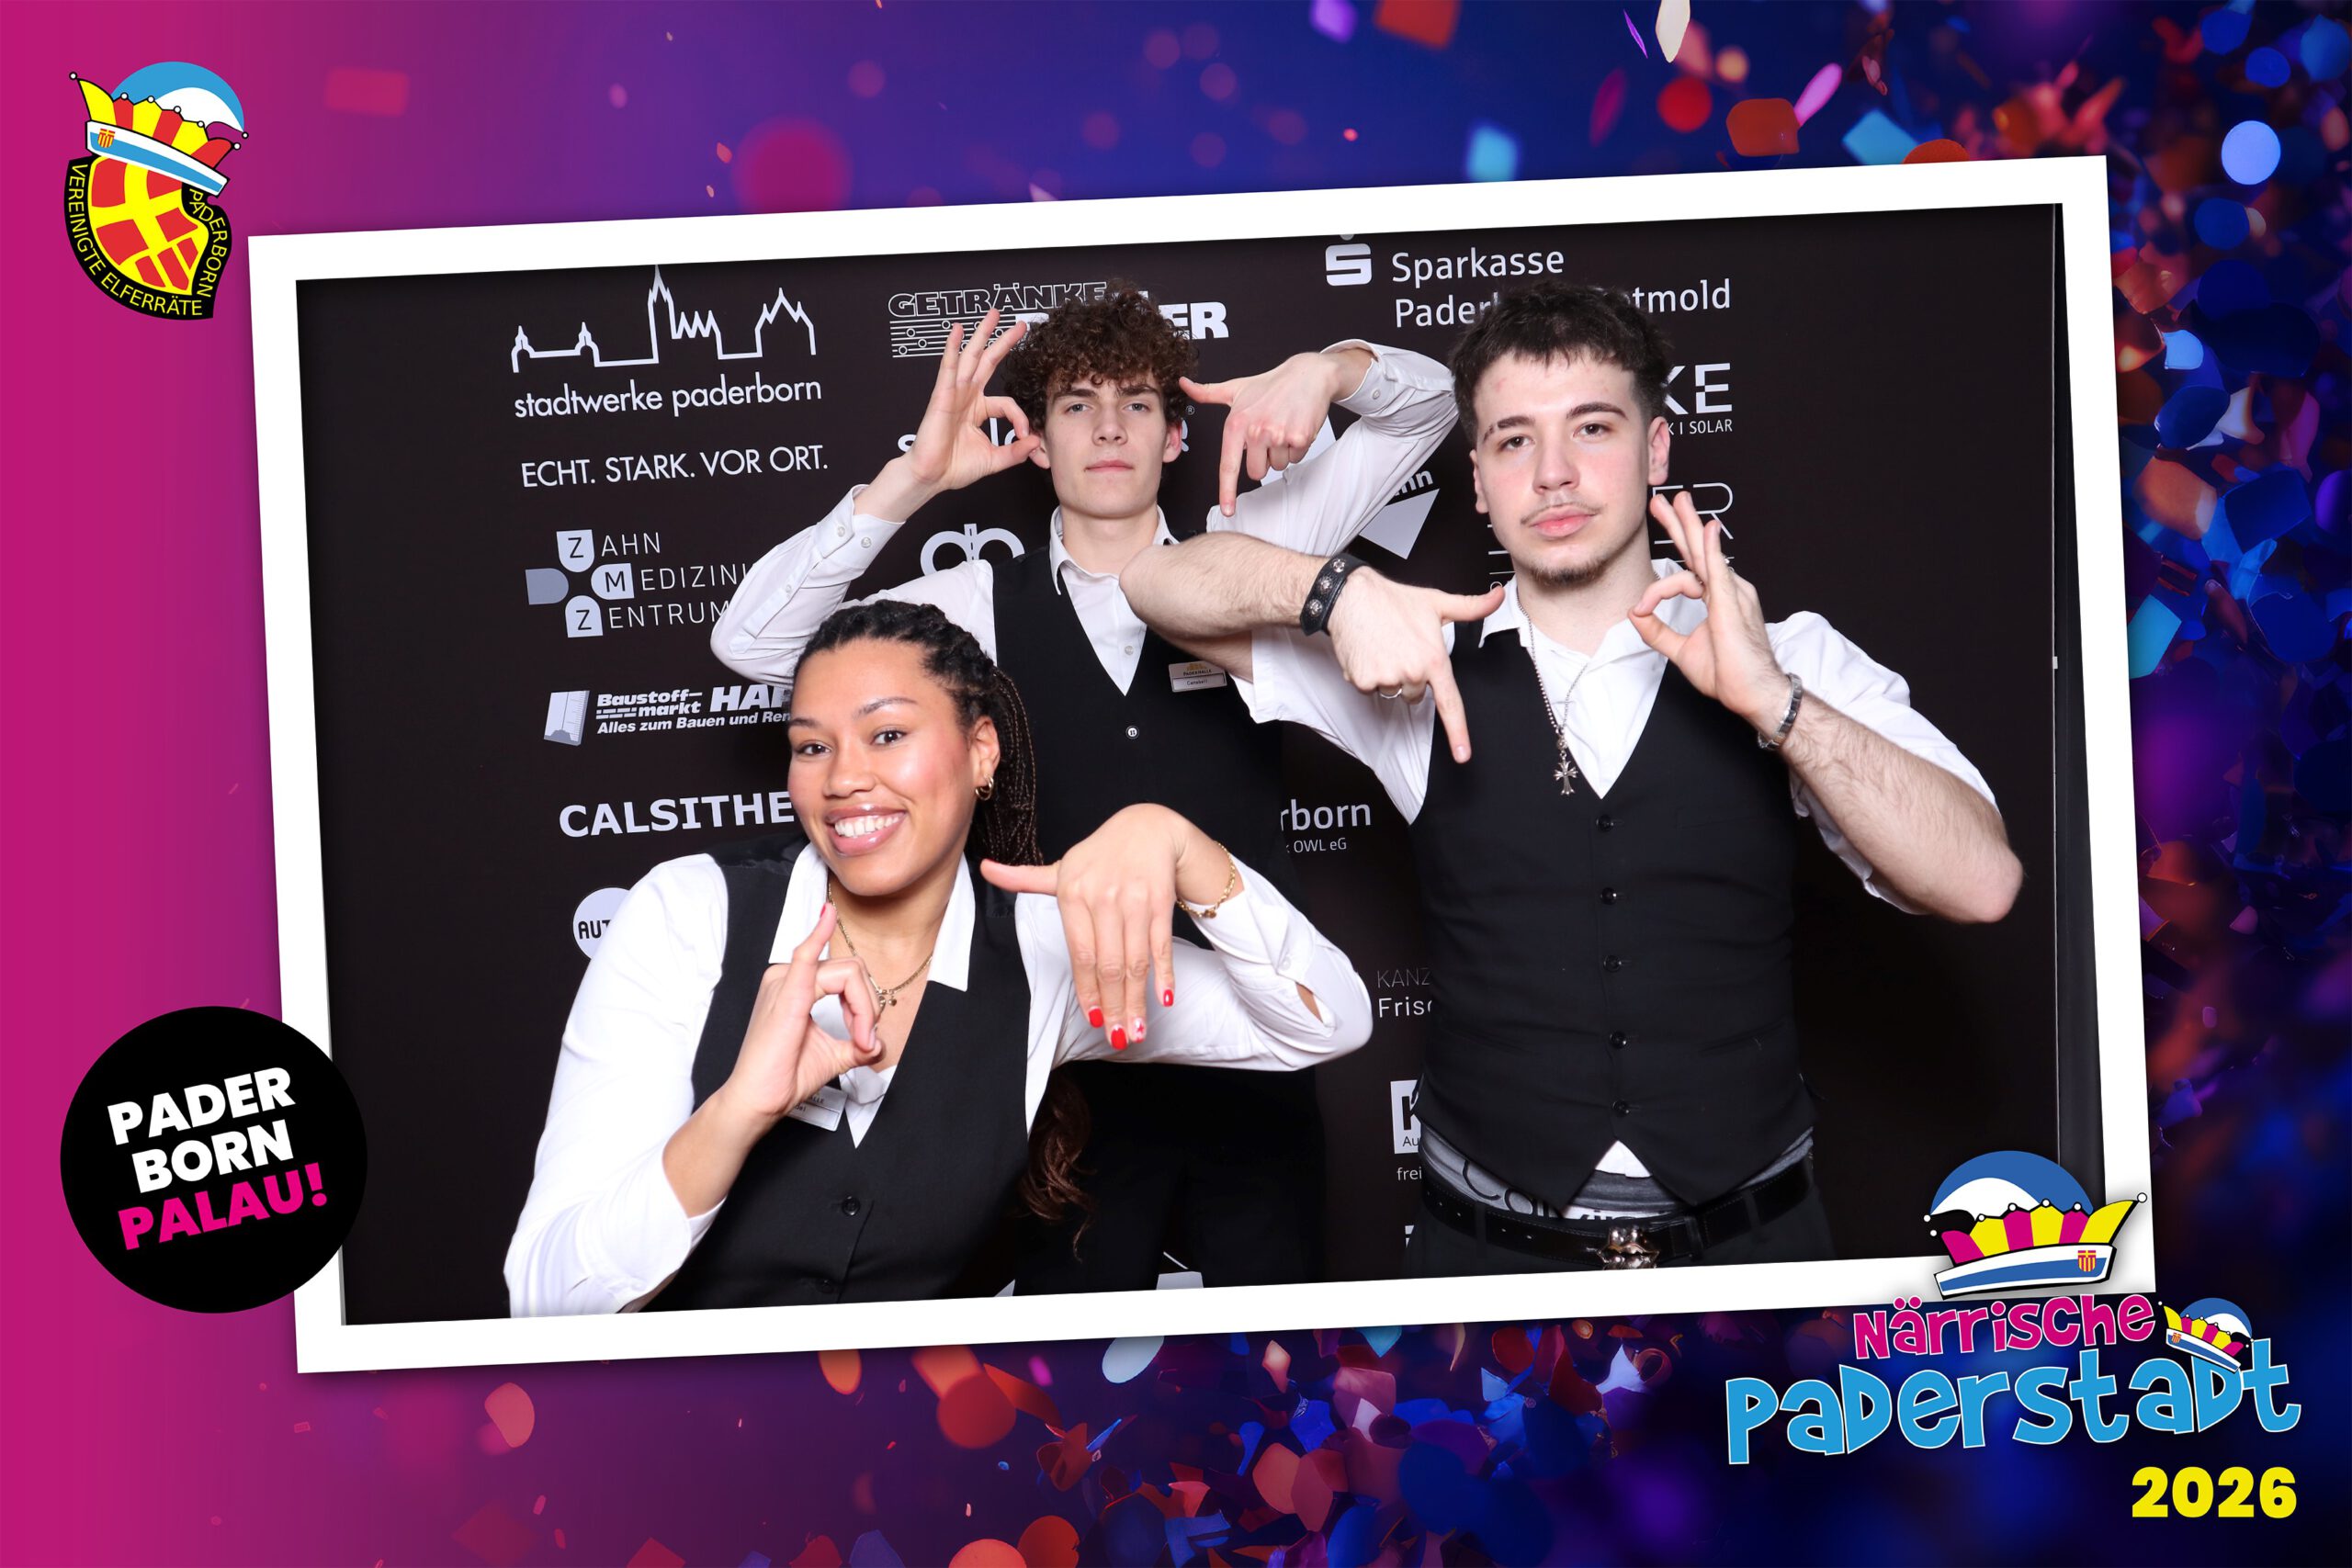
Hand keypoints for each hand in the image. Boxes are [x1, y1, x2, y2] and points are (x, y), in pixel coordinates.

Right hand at [719, 904, 882, 1125]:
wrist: (758, 1101)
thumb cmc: (783, 1077)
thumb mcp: (833, 1055)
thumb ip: (857, 1044)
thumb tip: (879, 1042)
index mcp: (796, 984)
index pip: (849, 977)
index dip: (865, 1008)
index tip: (864, 1040)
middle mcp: (787, 976)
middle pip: (853, 971)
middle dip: (868, 1007)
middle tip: (863, 1041)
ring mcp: (784, 981)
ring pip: (848, 972)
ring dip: (863, 1007)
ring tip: (857, 1039)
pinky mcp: (787, 993)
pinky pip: (807, 955)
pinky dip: (820, 934)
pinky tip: (829, 914)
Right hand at [895, 309, 1038, 497]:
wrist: (932, 476)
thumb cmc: (954, 467)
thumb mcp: (994, 459)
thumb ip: (1015, 451)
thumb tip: (1035, 442)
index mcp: (979, 410)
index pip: (1008, 403)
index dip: (1021, 418)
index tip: (1025, 436)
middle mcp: (967, 397)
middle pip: (988, 362)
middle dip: (1004, 342)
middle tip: (1020, 325)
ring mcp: (954, 393)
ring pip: (971, 357)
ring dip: (982, 334)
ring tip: (994, 315)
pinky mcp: (942, 395)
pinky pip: (948, 367)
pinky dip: (952, 348)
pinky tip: (957, 330)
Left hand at [981, 804, 1202, 1050]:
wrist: (1147, 828)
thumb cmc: (1100, 856)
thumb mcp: (1062, 867)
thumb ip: (1025, 878)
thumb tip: (984, 868)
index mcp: (1073, 892)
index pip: (1080, 954)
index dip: (1088, 991)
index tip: (1092, 1020)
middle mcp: (1103, 897)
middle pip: (1109, 964)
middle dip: (1113, 1006)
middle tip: (1118, 1037)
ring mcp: (1134, 900)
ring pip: (1136, 961)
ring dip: (1137, 1000)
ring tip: (1138, 1030)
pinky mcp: (1160, 900)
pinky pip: (1161, 945)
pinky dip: (1165, 975)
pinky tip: (1163, 1000)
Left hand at [1180, 348, 1360, 516]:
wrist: (1308, 375)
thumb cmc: (1271, 384)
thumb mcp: (1236, 388)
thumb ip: (1208, 392)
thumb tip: (1184, 384)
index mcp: (1236, 423)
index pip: (1228, 465)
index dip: (1227, 491)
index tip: (1228, 510)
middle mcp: (1256, 430)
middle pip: (1257, 472)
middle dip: (1263, 459)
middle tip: (1268, 435)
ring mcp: (1278, 435)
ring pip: (1277, 466)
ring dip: (1281, 452)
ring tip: (1282, 427)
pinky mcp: (1300, 437)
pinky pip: (1295, 458)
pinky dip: (1297, 447)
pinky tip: (1295, 427)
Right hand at [1326, 569, 1505, 763]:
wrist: (1351, 597)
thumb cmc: (1393, 600)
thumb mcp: (1436, 602)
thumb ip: (1471, 607)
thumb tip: (1498, 597)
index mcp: (1433, 659)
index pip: (1449, 703)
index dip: (1458, 732)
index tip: (1463, 755)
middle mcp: (1411, 672)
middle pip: (1415, 694)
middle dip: (1410, 676)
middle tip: (1401, 648)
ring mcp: (1385, 678)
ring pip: (1392, 691)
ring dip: (1388, 675)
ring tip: (1382, 647)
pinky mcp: (1362, 681)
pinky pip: (1370, 688)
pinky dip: (1368, 674)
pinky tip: (1368, 653)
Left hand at [1629, 491, 1787, 730]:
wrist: (1752, 693)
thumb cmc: (1729, 674)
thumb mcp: (1681, 650)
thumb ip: (1657, 632)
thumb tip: (1634, 614)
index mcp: (1718, 599)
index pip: (1686, 575)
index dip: (1656, 589)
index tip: (1638, 609)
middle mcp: (1728, 591)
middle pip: (1698, 552)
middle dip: (1681, 525)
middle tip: (1665, 502)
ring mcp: (1732, 593)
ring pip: (1704, 554)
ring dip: (1688, 527)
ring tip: (1676, 503)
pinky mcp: (1731, 603)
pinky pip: (1717, 571)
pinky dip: (1709, 550)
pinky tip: (1706, 530)